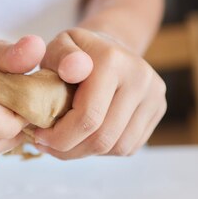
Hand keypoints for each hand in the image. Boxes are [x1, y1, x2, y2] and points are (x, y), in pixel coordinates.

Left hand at [33, 28, 166, 158]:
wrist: (109, 45)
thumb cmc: (75, 52)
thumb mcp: (58, 46)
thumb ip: (59, 57)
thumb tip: (73, 69)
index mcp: (112, 61)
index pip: (88, 117)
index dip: (59, 137)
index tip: (38, 137)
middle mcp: (139, 77)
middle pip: (103, 138)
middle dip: (70, 150)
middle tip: (48, 146)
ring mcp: (154, 94)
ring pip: (118, 147)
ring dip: (86, 153)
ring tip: (66, 142)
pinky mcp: (159, 109)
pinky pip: (129, 146)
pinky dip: (104, 150)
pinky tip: (87, 136)